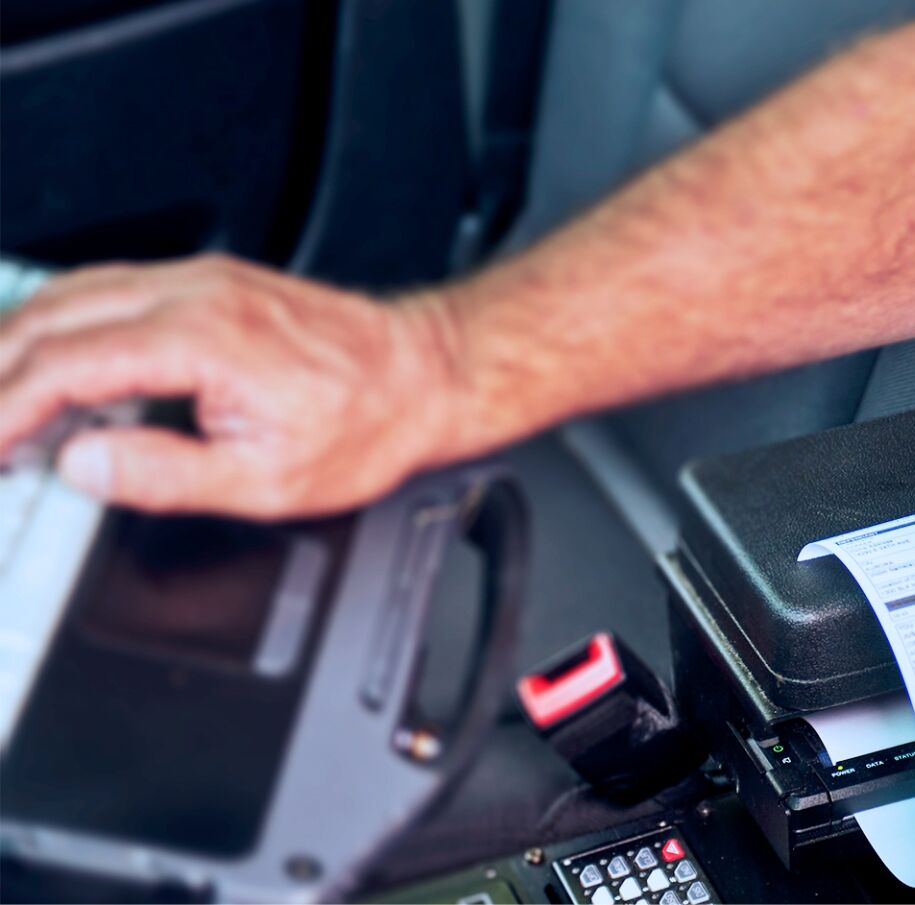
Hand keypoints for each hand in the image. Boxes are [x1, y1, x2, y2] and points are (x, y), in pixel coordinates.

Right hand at [0, 254, 466, 517]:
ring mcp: (200, 278)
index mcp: (203, 340)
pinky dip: (60, 322)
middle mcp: (194, 293)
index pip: (65, 367)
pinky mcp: (209, 279)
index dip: (5, 410)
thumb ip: (167, 476)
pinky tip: (48, 357)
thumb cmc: (370, 422)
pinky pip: (108, 287)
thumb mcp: (272, 481)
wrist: (428, 373)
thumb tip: (84, 466)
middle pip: (49, 319)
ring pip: (71, 292)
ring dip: (16, 341)